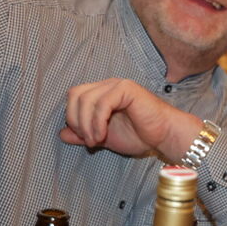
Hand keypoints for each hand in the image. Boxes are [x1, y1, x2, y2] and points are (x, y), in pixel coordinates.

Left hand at [59, 78, 201, 161]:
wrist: (164, 136)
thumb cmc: (140, 135)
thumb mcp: (104, 137)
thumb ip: (84, 134)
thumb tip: (61, 134)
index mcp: (101, 93)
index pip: (74, 98)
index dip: (72, 119)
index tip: (85, 139)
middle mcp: (108, 85)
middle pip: (75, 95)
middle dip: (76, 121)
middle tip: (88, 140)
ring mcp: (117, 85)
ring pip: (85, 99)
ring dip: (86, 124)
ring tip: (95, 140)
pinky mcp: (126, 89)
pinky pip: (102, 103)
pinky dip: (97, 121)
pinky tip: (102, 135)